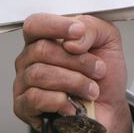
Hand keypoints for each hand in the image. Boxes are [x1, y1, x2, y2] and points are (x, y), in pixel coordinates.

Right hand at [14, 13, 132, 132]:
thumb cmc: (104, 76)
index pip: (35, 24)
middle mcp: (31, 58)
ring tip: (91, 89)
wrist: (110, 109)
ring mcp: (24, 83)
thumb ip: (92, 28)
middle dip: (77, 61)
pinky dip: (60, 101)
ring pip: (39, 74)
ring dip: (74, 82)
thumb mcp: (107, 41)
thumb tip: (71, 41)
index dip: (55, 25)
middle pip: (41, 49)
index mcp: (46, 38)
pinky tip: (72, 104)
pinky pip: (34, 98)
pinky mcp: (23, 107)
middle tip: (98, 70)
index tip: (78, 32)